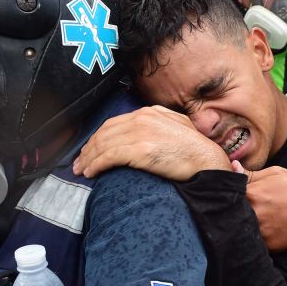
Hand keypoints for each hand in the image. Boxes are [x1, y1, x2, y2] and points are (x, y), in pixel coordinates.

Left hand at [73, 106, 231, 180]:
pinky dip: (96, 164)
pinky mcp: (140, 149)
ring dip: (89, 159)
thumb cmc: (195, 150)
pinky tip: (91, 173)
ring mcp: (141, 133)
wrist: (207, 160)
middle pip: (105, 132)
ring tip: (82, 171)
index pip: (115, 123)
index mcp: (150, 112)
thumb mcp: (177, 127)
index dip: (98, 138)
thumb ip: (160, 125)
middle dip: (89, 149)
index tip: (90, 150)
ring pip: (104, 144)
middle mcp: (142, 118)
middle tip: (79, 163)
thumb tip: (146, 134)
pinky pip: (110, 156)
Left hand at [235, 164, 286, 250]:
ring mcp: (261, 232)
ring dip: (242, 224)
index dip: (228, 194)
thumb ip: (251, 174)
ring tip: (257, 218)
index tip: (230, 194)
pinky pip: (253, 241)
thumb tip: (232, 167)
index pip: (227, 193)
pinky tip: (264, 229)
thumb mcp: (277, 174)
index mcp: (253, 193)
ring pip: (241, 228)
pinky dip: (254, 236)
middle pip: (231, 213)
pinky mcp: (268, 246)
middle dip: (232, 210)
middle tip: (241, 207)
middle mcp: (254, 214)